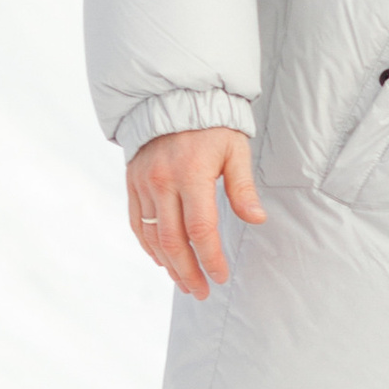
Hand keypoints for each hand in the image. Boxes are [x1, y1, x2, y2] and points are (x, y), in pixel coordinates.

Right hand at [127, 126, 264, 299]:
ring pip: (152, 237)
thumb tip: (257, 220)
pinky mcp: (132, 183)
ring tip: (184, 283)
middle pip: (172, 241)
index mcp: (191, 174)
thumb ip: (242, 187)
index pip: (200, 229)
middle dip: (188, 272)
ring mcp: (143, 183)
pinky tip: (161, 261)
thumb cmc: (212, 124)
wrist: (174, 97)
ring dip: (168, 265)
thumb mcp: (235, 150)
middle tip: (201, 291)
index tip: (221, 276)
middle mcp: (162, 181)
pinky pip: (137, 223)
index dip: (211, 258)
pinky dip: (148, 246)